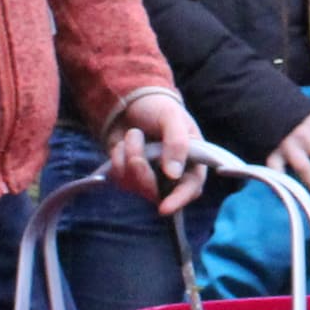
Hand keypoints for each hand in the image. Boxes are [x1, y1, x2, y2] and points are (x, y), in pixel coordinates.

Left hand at [101, 88, 207, 214]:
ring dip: (129, 157)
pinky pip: (120, 178)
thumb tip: (174, 174)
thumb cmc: (159, 108)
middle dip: (143, 172)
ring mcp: (150, 177)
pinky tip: (123, 144)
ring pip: (137, 186)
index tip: (164, 208)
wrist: (132, 102)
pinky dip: (118, 158)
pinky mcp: (130, 176)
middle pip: (159, 194)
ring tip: (133, 135)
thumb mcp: (172, 117)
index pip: (191, 188)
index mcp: (192, 161)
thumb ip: (177, 143)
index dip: (179, 200)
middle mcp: (173, 175)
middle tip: (134, 147)